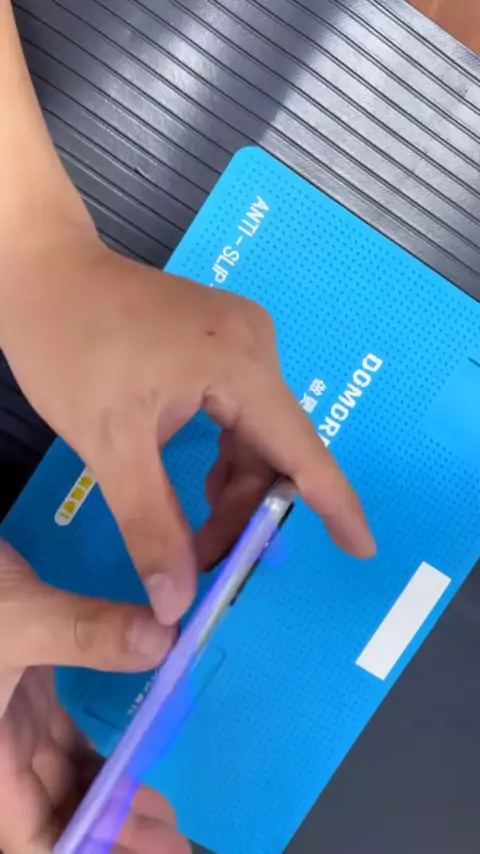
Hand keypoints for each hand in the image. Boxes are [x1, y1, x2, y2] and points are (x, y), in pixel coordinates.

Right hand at [0, 540, 188, 853]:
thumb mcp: (20, 617)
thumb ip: (86, 632)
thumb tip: (162, 641)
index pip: (32, 835)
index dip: (85, 848)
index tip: (147, 852)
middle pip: (54, 814)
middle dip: (110, 834)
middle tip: (174, 847)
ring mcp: (11, 722)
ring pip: (63, 781)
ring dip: (109, 800)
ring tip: (163, 817)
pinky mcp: (26, 694)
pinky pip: (65, 743)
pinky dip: (100, 758)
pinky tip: (134, 763)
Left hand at [2, 231, 374, 627]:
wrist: (42, 273)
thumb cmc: (67, 347)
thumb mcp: (108, 443)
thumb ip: (149, 524)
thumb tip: (177, 601)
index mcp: (239, 362)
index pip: (301, 447)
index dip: (335, 504)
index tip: (361, 549)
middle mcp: (254, 346)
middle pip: (275, 446)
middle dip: (248, 510)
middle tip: (211, 564)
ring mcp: (240, 339)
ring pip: (255, 434)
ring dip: (232, 487)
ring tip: (194, 535)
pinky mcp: (220, 341)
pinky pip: (239, 412)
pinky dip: (224, 456)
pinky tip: (199, 485)